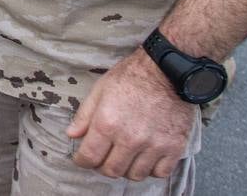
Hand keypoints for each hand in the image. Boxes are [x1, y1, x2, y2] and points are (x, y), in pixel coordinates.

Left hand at [66, 48, 197, 180]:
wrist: (167, 71)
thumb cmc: (131, 77)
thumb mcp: (100, 90)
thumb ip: (84, 115)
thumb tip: (72, 135)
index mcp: (107, 123)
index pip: (89, 157)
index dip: (82, 161)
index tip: (82, 159)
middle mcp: (130, 139)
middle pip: (111, 170)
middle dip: (102, 166)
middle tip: (103, 157)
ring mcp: (153, 146)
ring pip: (135, 175)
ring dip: (126, 169)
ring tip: (125, 157)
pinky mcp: (174, 148)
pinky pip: (160, 173)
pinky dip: (151, 170)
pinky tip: (146, 158)